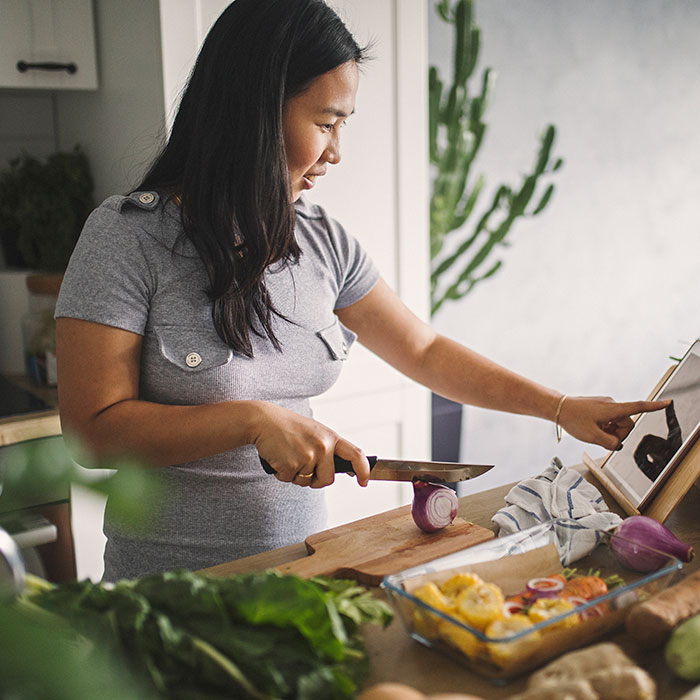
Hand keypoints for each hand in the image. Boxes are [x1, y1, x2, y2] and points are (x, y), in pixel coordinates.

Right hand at [249, 401, 369, 487]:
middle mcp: (323, 446)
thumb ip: (327, 448)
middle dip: (315, 480)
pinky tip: (279, 457)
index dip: (363, 470)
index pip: (356, 455)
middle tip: (302, 466)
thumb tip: (340, 469)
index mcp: (330, 437)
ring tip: (288, 454)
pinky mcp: (292, 464)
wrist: (264, 420)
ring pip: (306, 481)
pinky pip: (290, 480)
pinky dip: (282, 473)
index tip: (364, 482)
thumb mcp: (314, 432)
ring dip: (295, 475)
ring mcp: (308, 455)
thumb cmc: (288, 427)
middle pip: (327, 479)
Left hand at [558, 396, 671, 449]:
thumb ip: (609, 443)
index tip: (667, 403)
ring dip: (609, 431)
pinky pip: (609, 420)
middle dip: (617, 433)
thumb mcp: (592, 436)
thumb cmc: (573, 419)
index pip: (638, 407)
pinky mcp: (600, 407)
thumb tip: (617, 445)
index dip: (653, 407)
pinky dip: (604, 427)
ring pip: (617, 424)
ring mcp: (606, 405)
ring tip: (593, 431)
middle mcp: (612, 405)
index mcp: (613, 409)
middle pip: (626, 424)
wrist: (557, 408)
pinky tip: (592, 427)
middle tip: (601, 436)